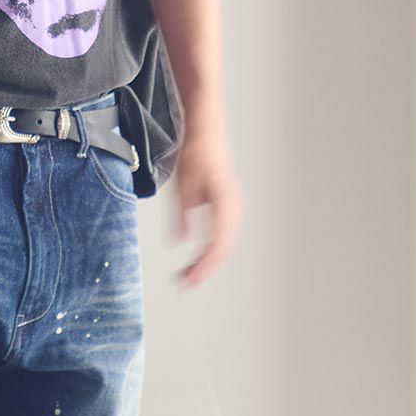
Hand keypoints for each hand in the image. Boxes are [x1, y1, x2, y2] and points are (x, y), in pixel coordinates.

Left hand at [169, 128, 244, 286]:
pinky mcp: (228, 207)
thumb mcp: (182, 188)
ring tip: (188, 275)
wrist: (206, 131)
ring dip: (208, 262)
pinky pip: (223, 235)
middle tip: (184, 284)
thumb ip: (182, 218)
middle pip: (223, 250)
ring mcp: (234, 208)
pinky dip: (211, 250)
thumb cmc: (196, 153)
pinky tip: (197, 259)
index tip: (188, 280)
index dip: (203, 267)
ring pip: (224, 244)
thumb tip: (180, 241)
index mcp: (226, 205)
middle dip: (204, 269)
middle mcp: (235, 209)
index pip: (217, 246)